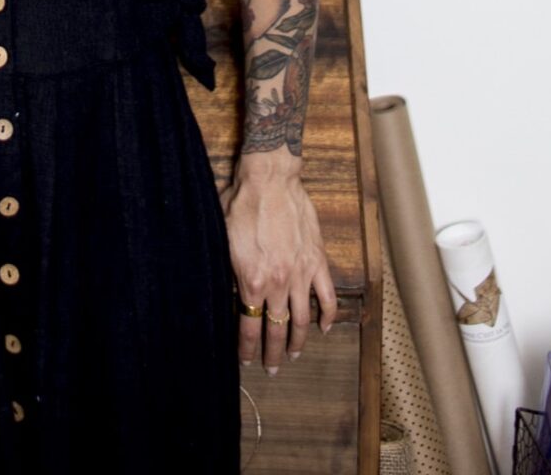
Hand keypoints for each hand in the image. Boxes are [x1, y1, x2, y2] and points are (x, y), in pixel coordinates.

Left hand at [222, 160, 337, 371]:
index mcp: (252, 281)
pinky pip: (327, 295)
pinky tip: (324, 328)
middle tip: (272, 369)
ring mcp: (301, 274)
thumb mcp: (222, 239)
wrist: (270, 179)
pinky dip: (328, 315)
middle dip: (273, 354)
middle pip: (277, 330)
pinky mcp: (317, 260)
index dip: (246, 349)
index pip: (248, 327)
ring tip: (295, 355)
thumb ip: (227, 270)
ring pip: (303, 319)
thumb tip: (224, 290)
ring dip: (299, 341)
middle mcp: (278, 284)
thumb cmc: (241, 204)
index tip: (246, 362)